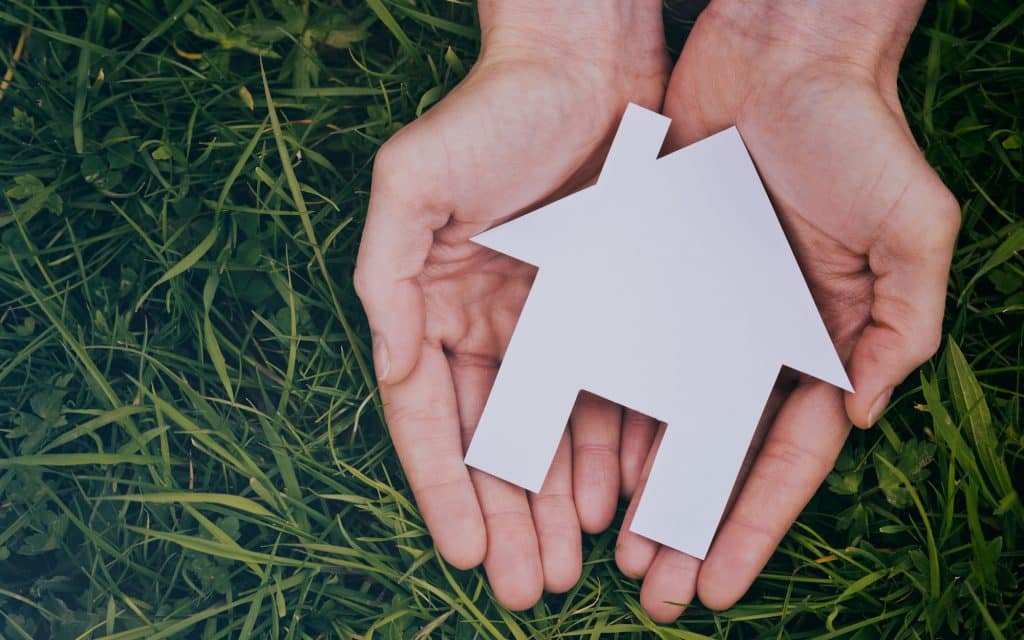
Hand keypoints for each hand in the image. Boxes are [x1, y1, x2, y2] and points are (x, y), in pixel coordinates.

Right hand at [354, 1, 667, 608]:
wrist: (584, 64)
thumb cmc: (489, 116)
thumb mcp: (411, 185)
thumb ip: (386, 277)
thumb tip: (389, 368)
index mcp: (432, 305)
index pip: (431, 416)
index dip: (444, 488)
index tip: (466, 552)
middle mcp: (486, 324)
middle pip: (492, 442)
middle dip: (507, 517)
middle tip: (527, 588)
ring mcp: (548, 322)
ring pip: (550, 432)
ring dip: (555, 502)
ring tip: (570, 565)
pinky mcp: (605, 311)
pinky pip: (606, 394)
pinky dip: (607, 449)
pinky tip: (616, 502)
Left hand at [615, 0, 959, 621]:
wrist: (780, 55)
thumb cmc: (856, 135)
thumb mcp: (910, 228)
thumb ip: (901, 323)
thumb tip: (858, 412)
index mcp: (820, 340)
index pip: (784, 457)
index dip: (752, 524)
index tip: (718, 583)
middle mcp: (758, 338)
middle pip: (718, 456)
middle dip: (690, 526)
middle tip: (655, 589)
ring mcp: (703, 313)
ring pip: (665, 420)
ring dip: (643, 487)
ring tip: (614, 547)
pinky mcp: (653, 278)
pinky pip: (625, 356)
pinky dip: (608, 412)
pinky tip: (584, 462)